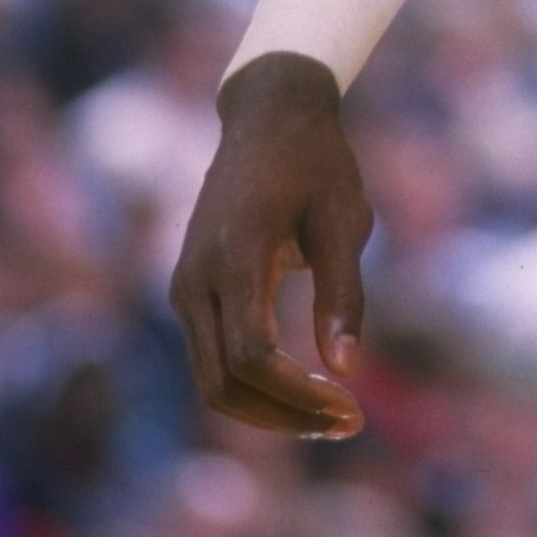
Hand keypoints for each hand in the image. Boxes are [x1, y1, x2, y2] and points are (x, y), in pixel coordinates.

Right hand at [170, 52, 374, 438]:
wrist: (268, 113)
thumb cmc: (315, 160)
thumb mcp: (344, 217)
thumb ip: (343, 291)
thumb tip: (348, 369)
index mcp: (236, 253)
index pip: (252, 356)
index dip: (299, 394)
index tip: (351, 407)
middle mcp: (197, 277)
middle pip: (224, 384)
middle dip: (284, 416)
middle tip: (348, 422)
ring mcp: (186, 286)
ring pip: (211, 381)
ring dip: (267, 410)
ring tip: (330, 415)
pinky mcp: (190, 290)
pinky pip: (212, 359)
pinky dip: (253, 386)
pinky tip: (304, 387)